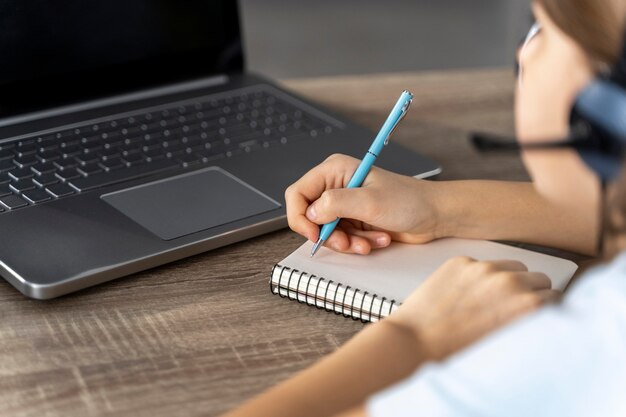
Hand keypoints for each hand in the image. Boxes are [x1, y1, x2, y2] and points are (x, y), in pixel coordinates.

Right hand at [285, 153, 445, 253]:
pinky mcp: (352, 220)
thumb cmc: (410, 201)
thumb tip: (310, 213)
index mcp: (334, 171)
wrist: (434, 215)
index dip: (299, 216)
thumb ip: (336, 204)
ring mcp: (344, 205)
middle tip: (346, 243)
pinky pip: (341, 239)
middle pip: (309, 217)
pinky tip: (377, 239)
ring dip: (347, 243)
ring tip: (368, 242)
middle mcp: (335, 186)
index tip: (313, 233)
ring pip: (325, 232)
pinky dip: (357, 244)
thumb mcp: (370, 202)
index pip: (297, 193)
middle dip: (328, 235)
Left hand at [387, 256, 560, 359]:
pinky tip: (467, 293)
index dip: (545, 307)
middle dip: (530, 291)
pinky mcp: (461, 262)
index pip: (555, 296)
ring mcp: (483, 268)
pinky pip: (483, 263)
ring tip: (492, 299)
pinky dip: (479, 275)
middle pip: (539, 278)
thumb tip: (538, 311)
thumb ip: (525, 323)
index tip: (537, 312)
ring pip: (514, 266)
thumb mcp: (506, 343)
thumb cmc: (457, 352)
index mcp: (528, 306)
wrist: (414, 342)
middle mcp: (510, 282)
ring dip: (509, 278)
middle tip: (513, 307)